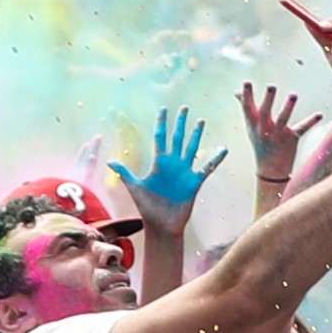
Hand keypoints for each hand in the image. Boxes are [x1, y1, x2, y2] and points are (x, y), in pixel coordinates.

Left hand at [108, 108, 225, 236]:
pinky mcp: (194, 182)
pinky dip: (215, 159)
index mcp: (158, 163)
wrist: (161, 224)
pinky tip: (223, 149)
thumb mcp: (134, 187)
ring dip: (196, 135)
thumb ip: (125, 172)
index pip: (160, 138)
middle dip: (180, 123)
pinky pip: (207, 168)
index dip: (162, 123)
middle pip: (177, 138)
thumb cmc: (147, 207)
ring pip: (191, 148)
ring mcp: (184, 172)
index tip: (163, 109)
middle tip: (183, 108)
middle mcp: (172, 164)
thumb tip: (109, 161)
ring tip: (201, 121)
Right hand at [239, 82, 315, 183]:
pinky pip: (301, 129)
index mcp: (253, 124)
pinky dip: (311, 122)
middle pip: (265, 112)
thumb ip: (246, 107)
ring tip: (293, 95)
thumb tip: (237, 92)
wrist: (270, 169)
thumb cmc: (260, 142)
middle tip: (271, 86)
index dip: (247, 95)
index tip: (247, 82)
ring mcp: (278, 134)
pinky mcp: (291, 139)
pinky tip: (319, 114)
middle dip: (268, 99)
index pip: (247, 108)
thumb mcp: (251, 126)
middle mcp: (264, 129)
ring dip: (288, 107)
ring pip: (283, 120)